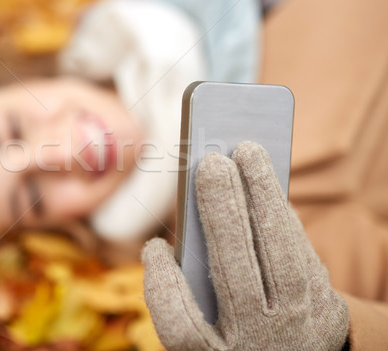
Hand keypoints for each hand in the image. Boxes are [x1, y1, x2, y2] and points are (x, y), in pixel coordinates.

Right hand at [142, 142, 348, 350]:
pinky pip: (303, 257)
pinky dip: (282, 215)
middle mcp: (254, 347)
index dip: (164, 285)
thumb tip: (196, 211)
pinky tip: (265, 184)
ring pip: (281, 261)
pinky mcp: (327, 312)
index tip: (155, 247)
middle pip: (236, 279)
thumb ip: (189, 287)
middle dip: (223, 215)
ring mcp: (297, 330)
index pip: (181, 327)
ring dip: (263, 199)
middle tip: (212, 163)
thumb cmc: (227, 332)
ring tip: (246, 151)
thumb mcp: (202, 327)